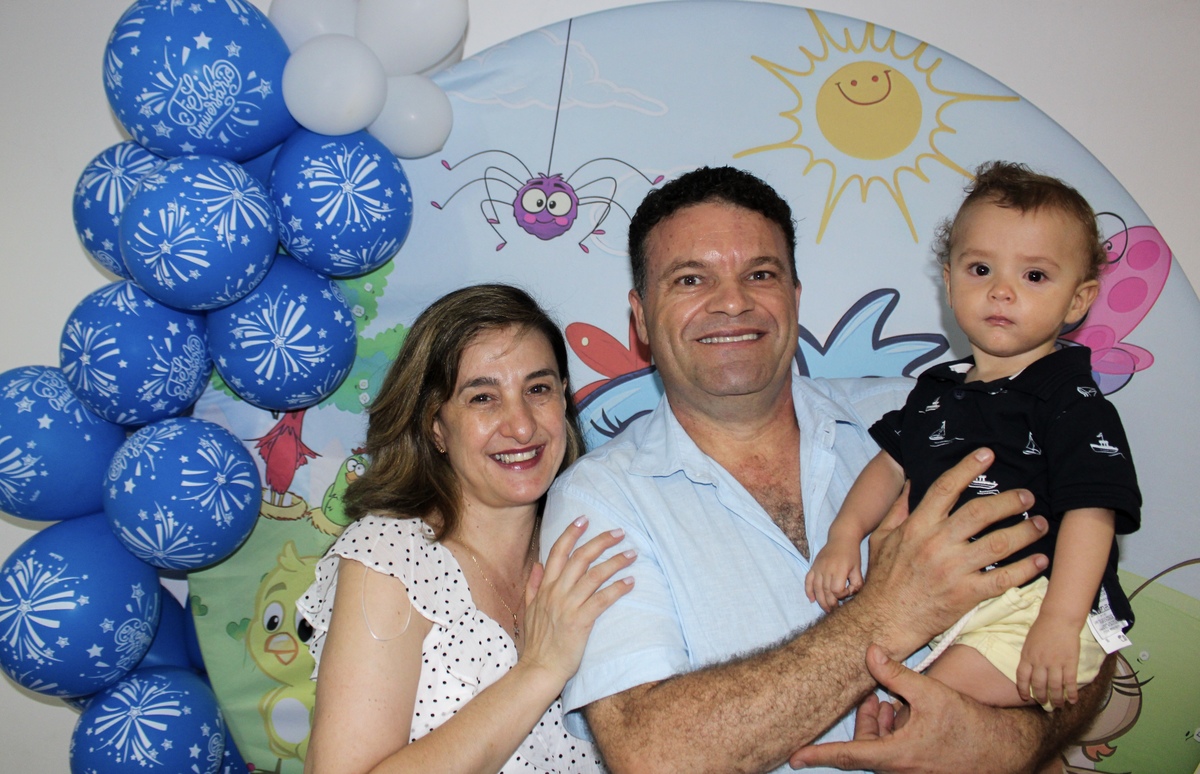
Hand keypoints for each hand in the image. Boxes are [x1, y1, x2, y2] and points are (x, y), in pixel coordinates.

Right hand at [520, 516, 635, 683]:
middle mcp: (556, 593)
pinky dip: (617, 589)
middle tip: (620, 532)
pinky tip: (630, 582)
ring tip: (632, 554)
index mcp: (545, 588)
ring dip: (615, 562)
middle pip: (580, 558)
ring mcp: (567, 607)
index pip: (558, 552)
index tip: (584, 519)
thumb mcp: (530, 610)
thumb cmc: (538, 642)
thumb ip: (534, 586)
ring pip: (593, 576)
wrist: (539, 669)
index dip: (571, 533)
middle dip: (601, 541)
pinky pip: (602, 600)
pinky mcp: (580, 622)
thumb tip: (538, 565)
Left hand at [789, 645, 1018, 773]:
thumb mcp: (930, 694)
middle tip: (875, 699)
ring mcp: (908, 773)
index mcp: (894, 755)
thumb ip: (895, 674)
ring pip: (878, 749)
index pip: (846, 756)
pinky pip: (893, 754)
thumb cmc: (968, 725)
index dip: (816, 756)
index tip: (793, 758)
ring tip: (891, 704)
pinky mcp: (917, 770)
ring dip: (880, 727)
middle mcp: (897, 770)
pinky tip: (904, 714)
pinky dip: (893, 734)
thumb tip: (869, 651)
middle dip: (864, 722)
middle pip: (862, 747)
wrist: (1002, 751)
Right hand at [805, 539, 863, 612]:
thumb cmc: (852, 554)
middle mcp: (827, 569)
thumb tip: (851, 594)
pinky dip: (808, 591)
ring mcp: (818, 568)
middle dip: (831, 603)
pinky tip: (812, 599)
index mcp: (839, 570)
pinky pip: (808, 580)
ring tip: (826, 609)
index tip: (848, 592)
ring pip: (816, 588)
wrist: (842, 537)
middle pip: (826, 592)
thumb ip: (857, 583)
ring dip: (820, 601)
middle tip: (835, 610)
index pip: (837, 590)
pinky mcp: (814, 566)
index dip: (842, 595)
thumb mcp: (858, 568)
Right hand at [854, 449, 1049, 655]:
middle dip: (1009, 500)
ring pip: (998, 544)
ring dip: (1024, 532)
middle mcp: (937, 544)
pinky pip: (1003, 579)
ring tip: (1040, 525)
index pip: (946, 488)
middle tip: (1027, 496)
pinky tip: (1040, 561)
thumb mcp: (881, 539)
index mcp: (918, 526)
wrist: (883, 620)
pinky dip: (1025, 569)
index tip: (988, 454)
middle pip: (980, 512)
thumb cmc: (883, 580)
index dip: (968, 467)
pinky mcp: (965, 595)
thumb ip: (898, 511)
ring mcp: (953, 570)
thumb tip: (911, 485)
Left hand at [1017, 615, 1080, 707]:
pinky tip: (1072, 700)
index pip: (1022, 677)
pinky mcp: (1069, 663)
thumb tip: (1030, 670)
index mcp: (1027, 656)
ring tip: (1058, 705)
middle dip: (1041, 697)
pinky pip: (1069, 682)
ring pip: (1054, 687)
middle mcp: (1040, 662)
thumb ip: (1029, 656)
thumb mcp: (1029, 641)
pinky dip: (1071, 693)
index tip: (1025, 698)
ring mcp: (1055, 663)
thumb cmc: (1043, 627)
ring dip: (1056, 698)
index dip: (1023, 689)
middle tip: (1044, 703)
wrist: (1059, 618)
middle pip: (1039, 685)